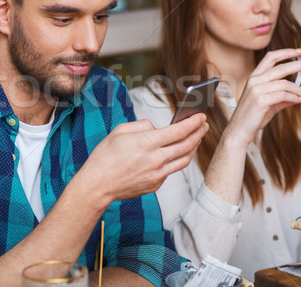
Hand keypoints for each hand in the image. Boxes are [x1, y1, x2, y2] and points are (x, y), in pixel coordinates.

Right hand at [78, 113, 207, 204]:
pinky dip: (177, 159)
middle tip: (203, 125)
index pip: (179, 131)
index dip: (193, 122)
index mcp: (147, 143)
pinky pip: (172, 170)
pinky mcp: (156, 184)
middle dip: (198, 133)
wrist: (97, 185)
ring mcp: (157, 174)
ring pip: (184, 159)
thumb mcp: (120, 131)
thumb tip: (156, 128)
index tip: (200, 116)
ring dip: (194, 147)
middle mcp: (156, 159)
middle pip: (187, 145)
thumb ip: (142, 125)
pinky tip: (177, 152)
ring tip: (196, 138)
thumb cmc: (105, 157)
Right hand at [226, 48, 300, 146]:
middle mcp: (254, 80)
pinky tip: (299, 101)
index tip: (300, 51)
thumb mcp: (269, 104)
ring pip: (285, 83)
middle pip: (281, 67)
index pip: (270, 57)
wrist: (239, 131)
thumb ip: (283, 97)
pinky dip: (294, 97)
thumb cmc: (252, 118)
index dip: (286, 52)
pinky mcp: (261, 100)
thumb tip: (299, 95)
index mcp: (254, 77)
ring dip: (300, 88)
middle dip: (300, 64)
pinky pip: (284, 95)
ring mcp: (256, 90)